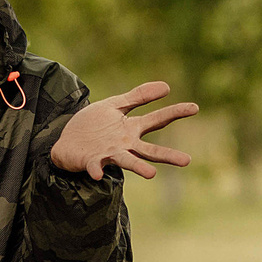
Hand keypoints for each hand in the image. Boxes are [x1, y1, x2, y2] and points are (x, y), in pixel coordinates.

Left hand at [48, 83, 198, 180]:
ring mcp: (109, 154)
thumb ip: (138, 96)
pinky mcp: (91, 161)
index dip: (175, 112)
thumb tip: (167, 86)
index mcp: (131, 129)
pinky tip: (98, 173)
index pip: (157, 120)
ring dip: (138, 168)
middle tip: (187, 161)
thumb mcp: (115, 105)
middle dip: (167, 155)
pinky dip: (97, 169)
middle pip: (149, 151)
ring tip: (152, 175)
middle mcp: (124, 145)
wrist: (66, 140)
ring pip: (128, 162)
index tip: (194, 107)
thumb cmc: (92, 125)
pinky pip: (95, 166)